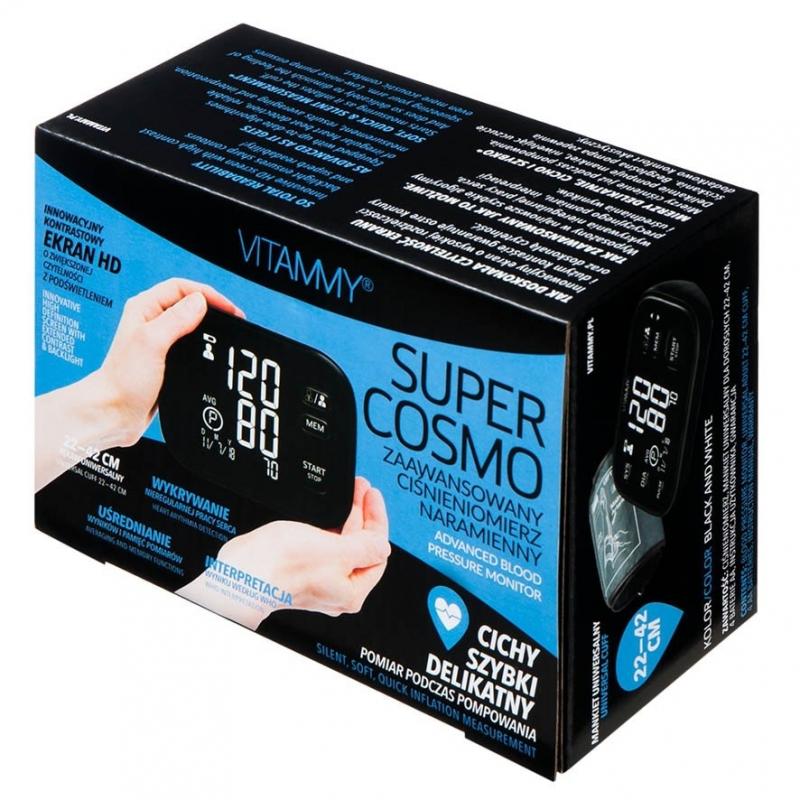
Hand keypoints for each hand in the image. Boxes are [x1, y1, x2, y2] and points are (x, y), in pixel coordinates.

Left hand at [97, 278, 243, 446]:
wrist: (115, 413)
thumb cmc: (124, 381)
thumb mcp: (152, 343)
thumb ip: (176, 320)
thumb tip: (201, 302)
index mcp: (143, 308)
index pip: (181, 288)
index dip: (208, 295)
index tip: (229, 310)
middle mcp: (150, 320)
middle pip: (188, 303)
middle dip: (213, 308)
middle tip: (234, 321)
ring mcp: (158, 339)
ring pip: (191, 323)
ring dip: (208, 327)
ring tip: (225, 334)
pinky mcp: (165, 358)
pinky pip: (190, 343)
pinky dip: (203, 344)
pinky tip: (211, 352)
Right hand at [177, 478, 391, 628]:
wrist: (243, 572)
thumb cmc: (283, 567)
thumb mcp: (337, 550)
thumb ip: (366, 546)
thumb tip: (383, 543)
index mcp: (352, 590)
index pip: (378, 550)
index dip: (378, 518)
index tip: (373, 496)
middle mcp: (337, 589)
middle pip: (361, 546)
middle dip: (363, 514)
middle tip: (361, 489)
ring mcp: (318, 578)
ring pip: (343, 543)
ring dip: (349, 516)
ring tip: (350, 493)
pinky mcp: (301, 568)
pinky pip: (325, 544)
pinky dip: (331, 524)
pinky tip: (330, 512)